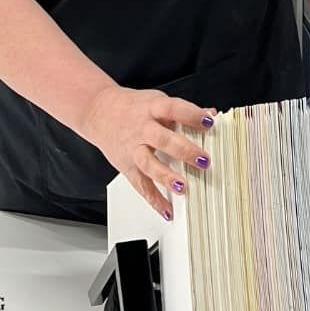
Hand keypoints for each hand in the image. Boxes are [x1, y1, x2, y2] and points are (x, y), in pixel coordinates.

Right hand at [82, 84, 215, 220]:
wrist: (99, 111)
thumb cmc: (132, 107)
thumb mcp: (157, 100)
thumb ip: (182, 111)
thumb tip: (210, 114)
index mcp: (153, 108)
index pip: (174, 109)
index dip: (191, 115)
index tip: (209, 122)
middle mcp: (142, 129)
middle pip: (162, 140)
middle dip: (184, 151)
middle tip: (203, 160)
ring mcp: (133, 149)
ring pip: (149, 164)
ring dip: (166, 177)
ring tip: (182, 187)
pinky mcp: (127, 166)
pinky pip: (140, 185)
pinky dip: (154, 200)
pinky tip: (167, 210)